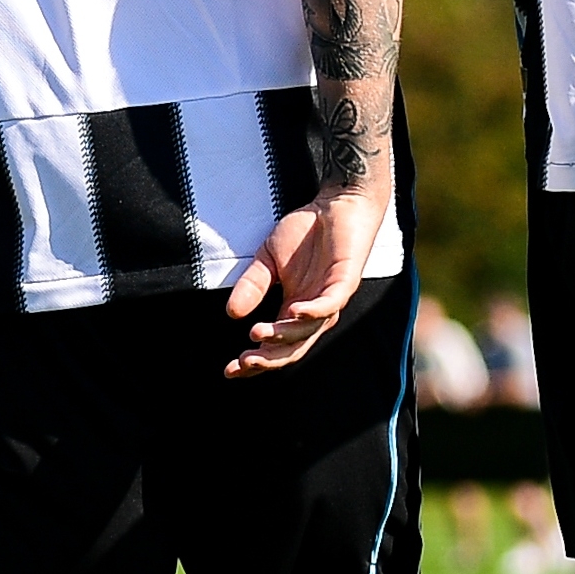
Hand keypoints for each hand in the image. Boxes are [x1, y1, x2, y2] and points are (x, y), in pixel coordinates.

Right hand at [221, 190, 387, 377]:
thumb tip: (231, 313)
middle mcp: (313, 313)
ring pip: (308, 331)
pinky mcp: (344, 282)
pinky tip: (293, 312)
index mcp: (294, 311)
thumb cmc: (305, 232)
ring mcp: (330, 300)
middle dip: (267, 359)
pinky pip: (330, 305)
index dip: (255, 361)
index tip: (230, 369)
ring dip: (283, 336)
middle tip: (243, 361)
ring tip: (257, 333)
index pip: (275, 347)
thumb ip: (252, 286)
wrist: (336, 204)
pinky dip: (312, 312)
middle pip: (293, 349)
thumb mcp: (266, 260)